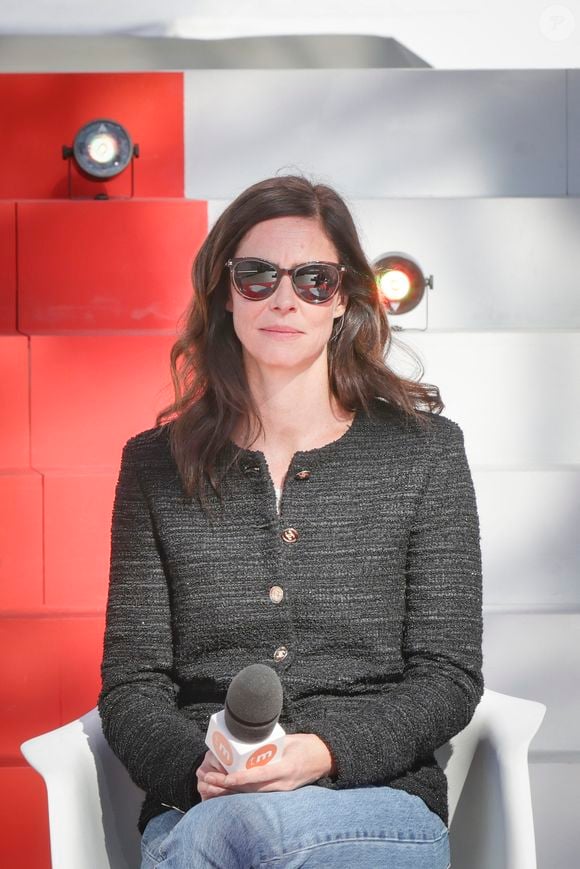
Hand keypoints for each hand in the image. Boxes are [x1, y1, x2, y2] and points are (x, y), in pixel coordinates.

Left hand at [197, 734, 334, 799]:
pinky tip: (226, 791)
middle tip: (207, 781)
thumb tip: (247, 737)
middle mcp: (283, 784)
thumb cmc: (307, 745)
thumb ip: (269, 743)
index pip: (259, 777)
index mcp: (286, 769)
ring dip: (230, 793)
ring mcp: (282, 791)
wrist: (325, 758)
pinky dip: (241, 793)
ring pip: (252, 795)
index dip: (240, 779)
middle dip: (227, 788)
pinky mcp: (281, 793)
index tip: (224, 778)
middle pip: (251, 791)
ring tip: (210, 787)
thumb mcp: (289, 740)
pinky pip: (258, 795)